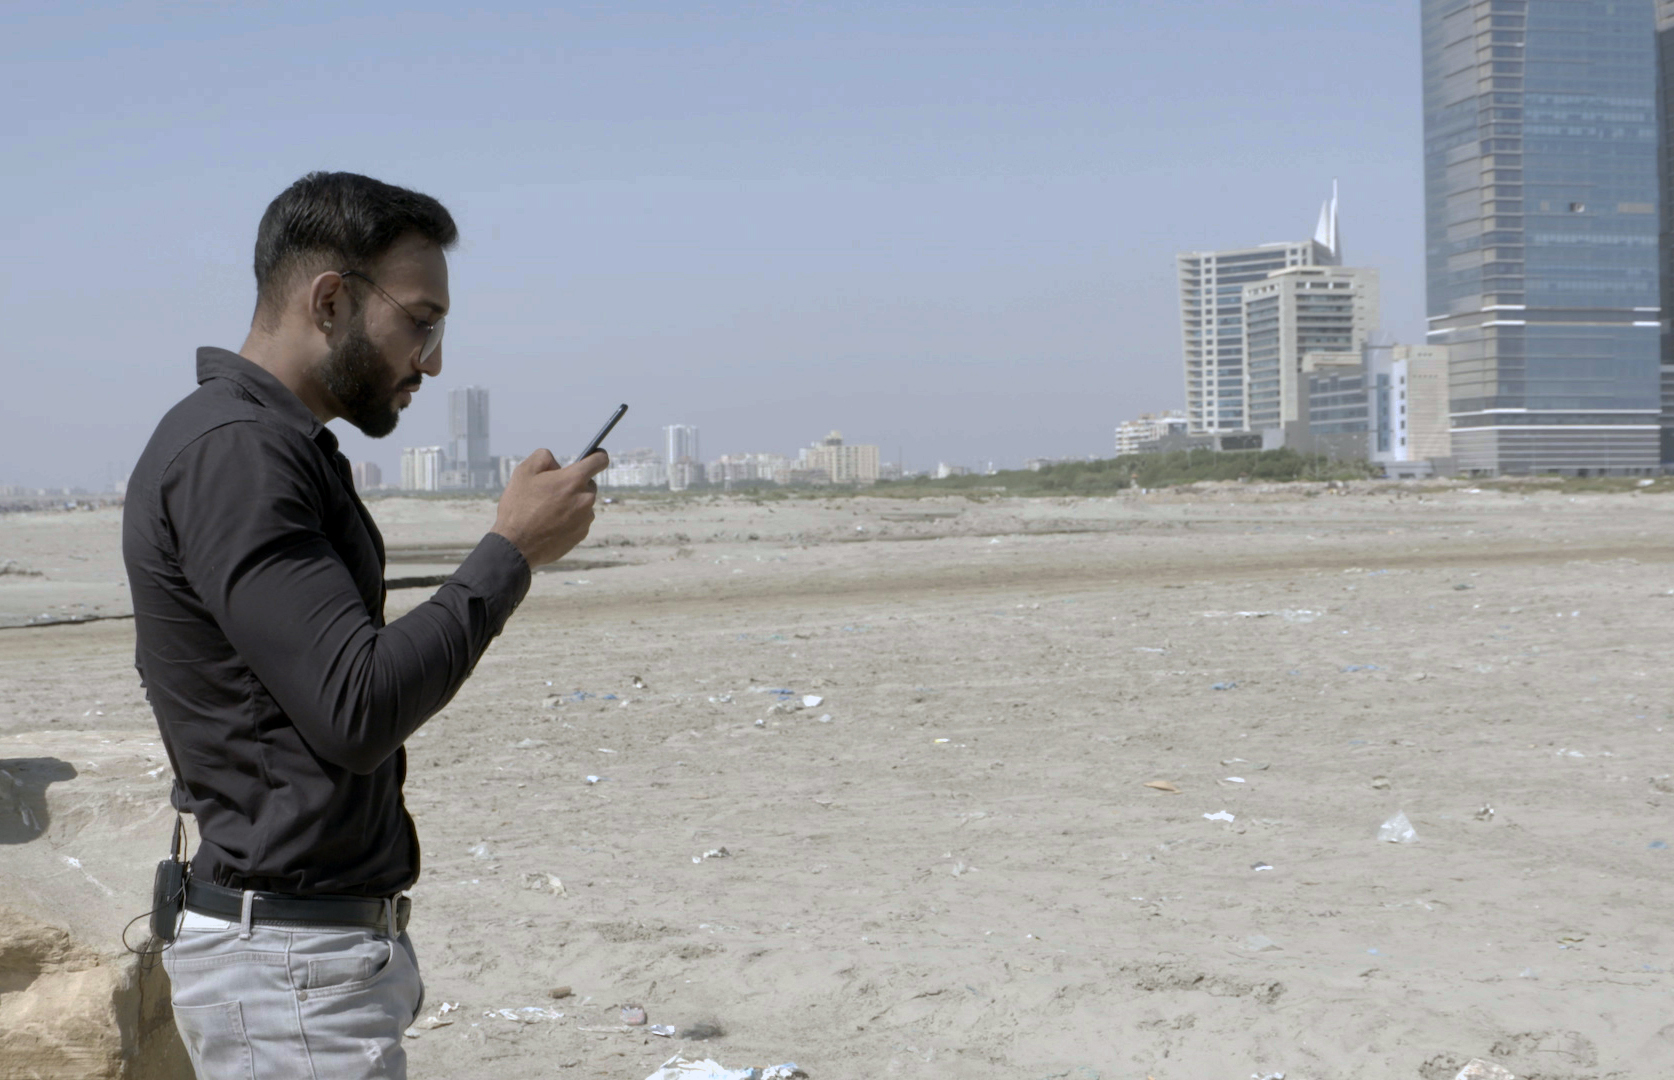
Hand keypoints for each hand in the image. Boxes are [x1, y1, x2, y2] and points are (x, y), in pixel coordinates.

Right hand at [490, 450, 608, 568]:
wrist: (516, 545)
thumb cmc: (518, 507)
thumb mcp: (524, 471)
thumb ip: (544, 457)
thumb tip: (557, 464)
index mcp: (574, 479)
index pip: (599, 460)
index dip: (598, 455)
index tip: (595, 456)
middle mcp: (585, 498)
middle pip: (588, 483)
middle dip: (573, 483)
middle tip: (551, 491)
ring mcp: (586, 518)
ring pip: (583, 503)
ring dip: (571, 502)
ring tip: (547, 511)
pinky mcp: (582, 534)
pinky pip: (580, 520)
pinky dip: (570, 519)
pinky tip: (551, 523)